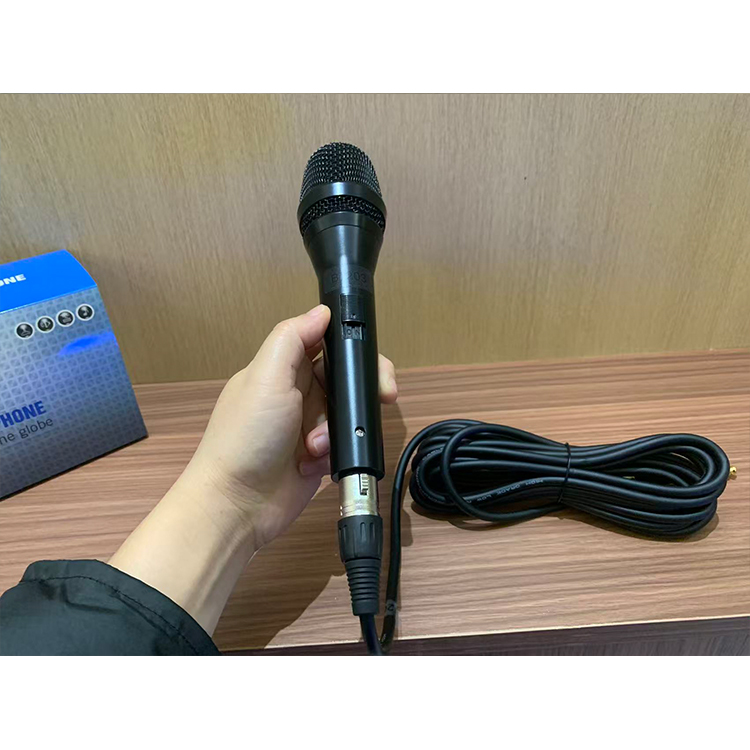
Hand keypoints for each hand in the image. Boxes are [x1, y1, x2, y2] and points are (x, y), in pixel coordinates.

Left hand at [178, 304, 397, 548]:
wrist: (237, 504)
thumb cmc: (246, 436)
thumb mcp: (265, 376)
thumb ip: (292, 338)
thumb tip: (321, 311)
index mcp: (281, 368)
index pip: (325, 343)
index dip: (351, 347)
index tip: (370, 358)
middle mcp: (296, 393)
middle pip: (345, 378)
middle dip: (361, 389)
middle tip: (384, 396)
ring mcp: (307, 426)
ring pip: (348, 413)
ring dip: (341, 426)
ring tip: (318, 444)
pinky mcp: (317, 457)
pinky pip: (344, 444)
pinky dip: (337, 451)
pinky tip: (316, 462)